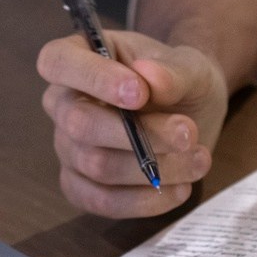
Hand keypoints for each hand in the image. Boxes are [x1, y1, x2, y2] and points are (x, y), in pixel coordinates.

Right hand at [37, 30, 228, 217]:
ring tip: (199, 159)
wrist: (194, 112)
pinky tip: (180, 189)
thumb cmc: (181, 80)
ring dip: (152, 167)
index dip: (93, 78)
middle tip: (187, 133)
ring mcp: (68, 146)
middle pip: (78, 123)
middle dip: (138, 134)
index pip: (57, 61)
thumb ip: (173, 72)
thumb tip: (150, 77)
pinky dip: (143, 200)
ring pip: (96, 165)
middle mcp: (64, 102)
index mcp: (79, 55)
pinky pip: (101, 200)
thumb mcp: (191, 67)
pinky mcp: (82, 186)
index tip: (140, 93)